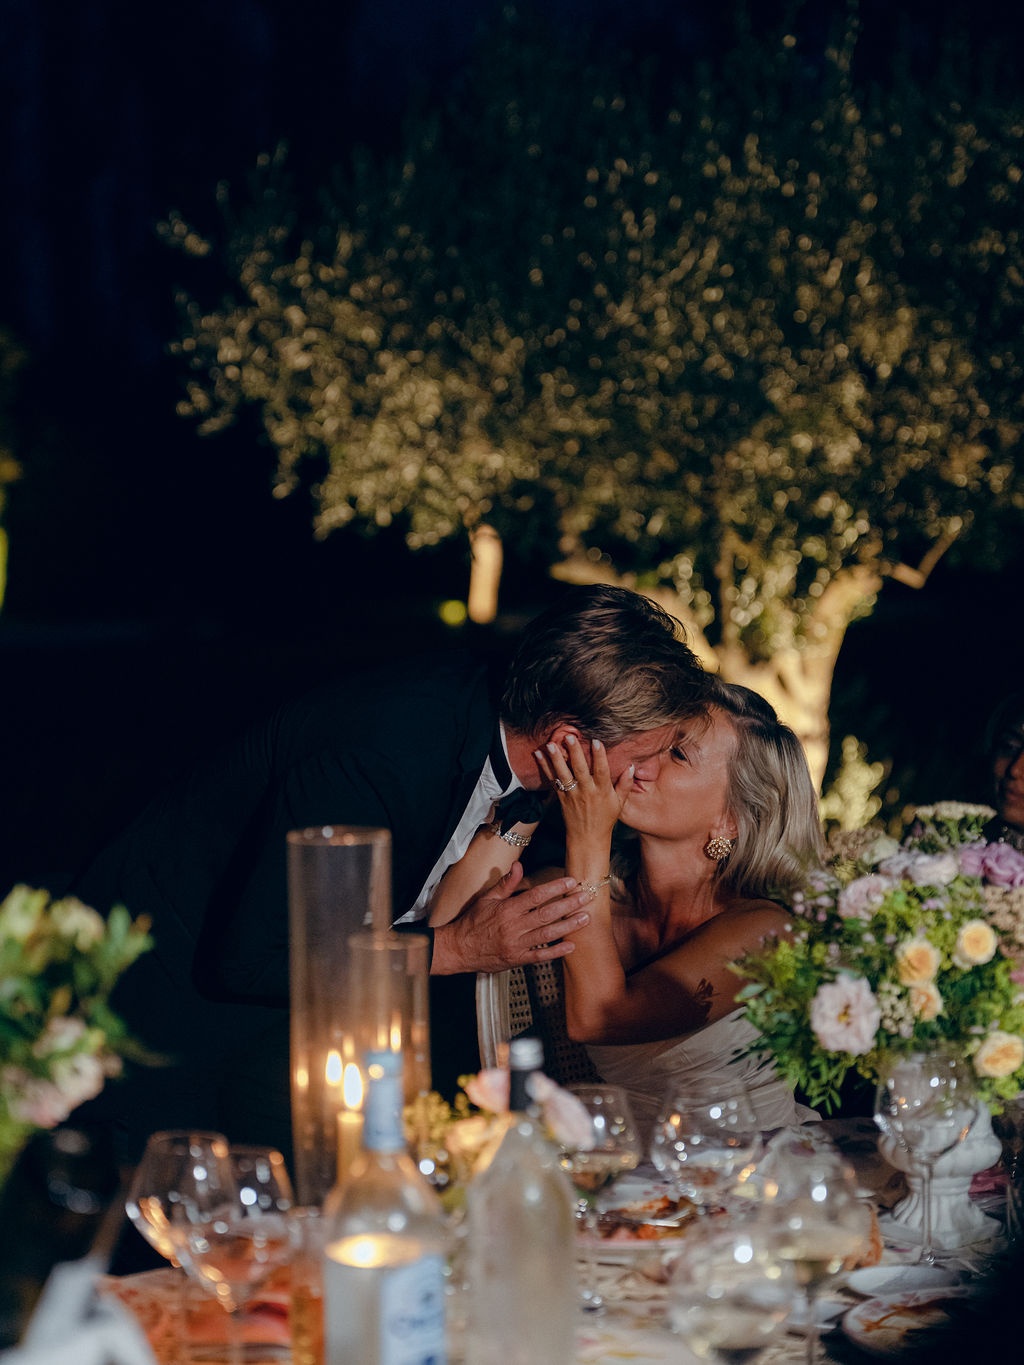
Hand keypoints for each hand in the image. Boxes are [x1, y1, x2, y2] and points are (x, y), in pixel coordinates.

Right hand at [430, 862, 592, 974]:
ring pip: (547, 934)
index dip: (555, 888)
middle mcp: (514, 926)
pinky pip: (540, 956)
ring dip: (568, 926)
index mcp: (507, 909)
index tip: (570, 882)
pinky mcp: (517, 959)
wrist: (458, 949)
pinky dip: (556, 952)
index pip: (536, 896)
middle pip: (546, 914)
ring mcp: (517, 944)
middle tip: (585, 898)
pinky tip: (570, 946)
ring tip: (584, 919)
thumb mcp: (487, 899)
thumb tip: (518, 866)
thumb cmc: (473, 922)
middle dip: (568, 905)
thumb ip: (506, 884)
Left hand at [536, 735, 631, 849]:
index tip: (596, 741)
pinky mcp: (561, 797)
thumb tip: (632, 767)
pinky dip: (544, 767)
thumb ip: (625, 784)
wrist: (587, 838)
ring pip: (563, 774)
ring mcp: (572, 794)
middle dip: (575, 753)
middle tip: (570, 737)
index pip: (601, 771)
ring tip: (551, 744)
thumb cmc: (605, 819)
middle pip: (580, 770)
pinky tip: (538, 754)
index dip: (599, 756)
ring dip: (556, 758)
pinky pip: (552, 780)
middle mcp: (586, 791)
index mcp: (602, 791)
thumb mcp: (619, 803)